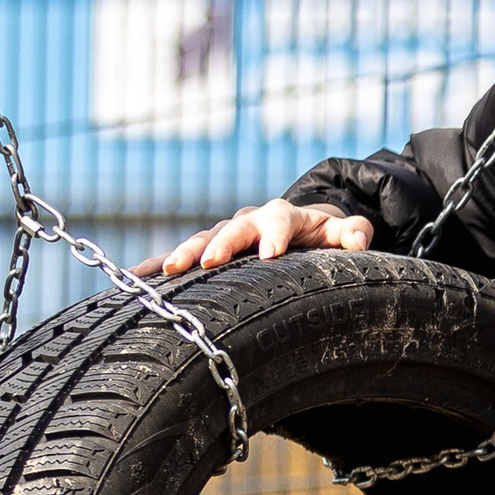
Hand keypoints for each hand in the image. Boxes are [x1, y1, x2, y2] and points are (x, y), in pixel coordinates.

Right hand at [141, 198, 374, 274]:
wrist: (297, 227)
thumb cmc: (321, 236)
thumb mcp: (341, 233)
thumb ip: (354, 233)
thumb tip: (360, 241)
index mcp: (284, 215)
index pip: (281, 220)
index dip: (276, 235)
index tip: (270, 254)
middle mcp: (250, 220)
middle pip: (233, 229)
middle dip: (221, 244)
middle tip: (208, 262)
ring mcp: (225, 234)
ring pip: (202, 240)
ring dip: (183, 254)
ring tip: (168, 272)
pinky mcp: (207, 249)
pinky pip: (179, 255)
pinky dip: (158, 265)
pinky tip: (134, 278)